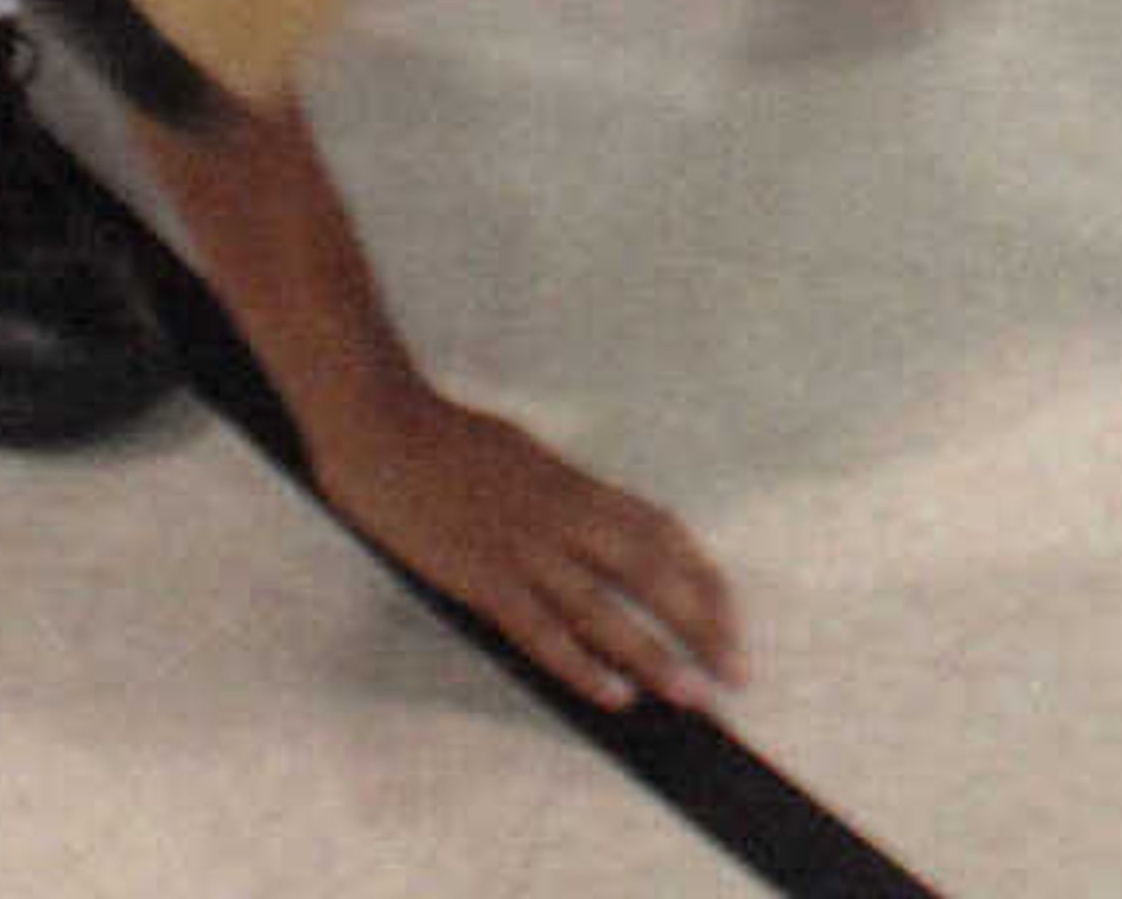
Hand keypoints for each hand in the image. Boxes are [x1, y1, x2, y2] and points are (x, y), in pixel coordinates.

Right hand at [309, 372, 745, 718]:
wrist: (385, 426)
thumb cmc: (450, 441)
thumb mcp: (527, 458)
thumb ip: (567, 497)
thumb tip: (602, 530)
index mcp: (576, 484)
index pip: (663, 531)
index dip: (704, 577)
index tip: (731, 619)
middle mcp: (563, 514)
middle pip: (650, 570)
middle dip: (700, 622)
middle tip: (736, 671)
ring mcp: (524, 547)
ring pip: (605, 607)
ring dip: (653, 653)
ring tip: (693, 693)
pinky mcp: (483, 577)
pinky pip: (542, 629)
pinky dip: (581, 664)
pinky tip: (612, 695)